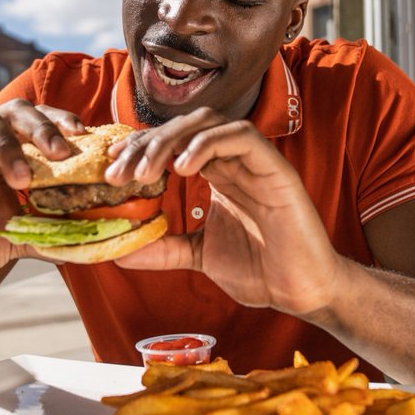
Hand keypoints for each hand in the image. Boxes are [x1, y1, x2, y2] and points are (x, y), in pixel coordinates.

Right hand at [0, 100, 85, 284]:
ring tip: (21, 180)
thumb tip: (91, 239)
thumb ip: (49, 233)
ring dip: (7, 146)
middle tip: (59, 152)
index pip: (42, 122)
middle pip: (17, 111)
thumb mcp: (17, 238)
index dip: (62, 122)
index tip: (83, 136)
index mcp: (13, 152)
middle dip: (42, 127)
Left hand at [105, 109, 345, 315]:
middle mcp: (234, 160)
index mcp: (218, 173)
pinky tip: (183, 167)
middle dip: (146, 143)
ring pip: (209, 122)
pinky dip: (208, 143)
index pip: (173, 142)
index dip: (139, 148)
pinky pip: (241, 137)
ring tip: (146, 171)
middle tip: (119, 173)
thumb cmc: (261, 271)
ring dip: (170, 140)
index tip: (110, 168)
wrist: (303, 292)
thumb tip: (121, 250)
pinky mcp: (276, 169)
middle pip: (184, 126)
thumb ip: (165, 248)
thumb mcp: (200, 256)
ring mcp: (255, 161)